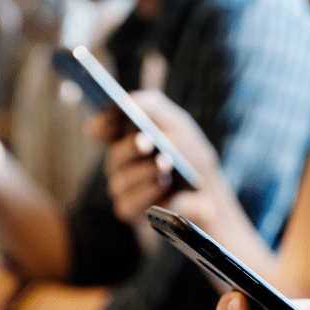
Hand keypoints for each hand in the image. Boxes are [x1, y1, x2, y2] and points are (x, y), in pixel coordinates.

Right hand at [87, 89, 222, 224]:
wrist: (208, 192)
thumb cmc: (189, 154)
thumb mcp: (177, 123)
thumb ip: (154, 106)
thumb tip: (132, 99)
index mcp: (125, 138)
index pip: (101, 129)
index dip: (101, 125)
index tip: (105, 122)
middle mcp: (119, 164)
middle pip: (115, 154)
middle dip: (131, 147)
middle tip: (147, 142)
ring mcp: (122, 188)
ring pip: (122, 180)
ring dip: (145, 172)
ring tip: (165, 163)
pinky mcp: (129, 210)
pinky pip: (129, 203)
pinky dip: (148, 193)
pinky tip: (164, 185)